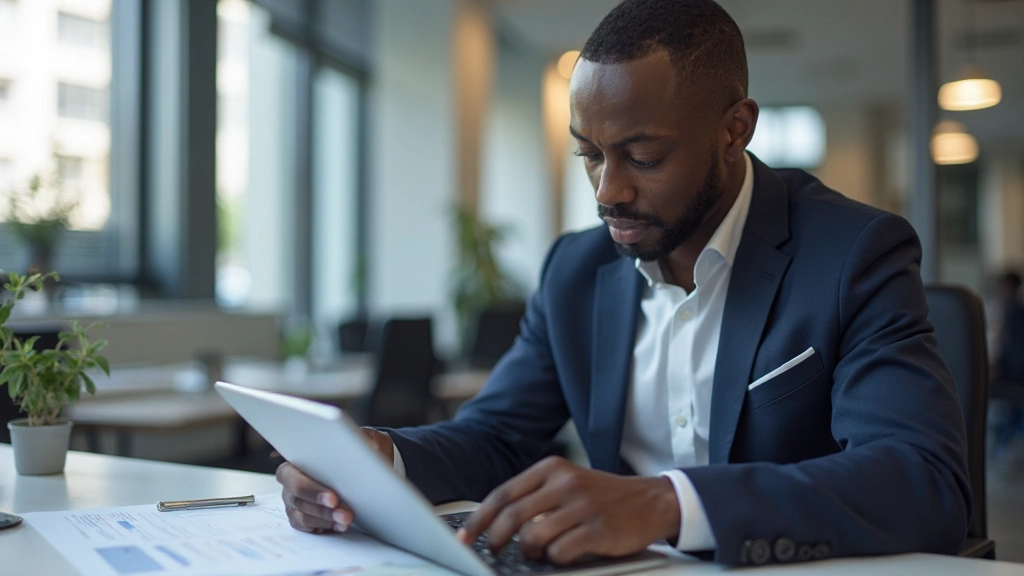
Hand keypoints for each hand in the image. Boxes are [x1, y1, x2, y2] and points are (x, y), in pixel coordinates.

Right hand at [277, 427, 394, 532]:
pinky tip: (340, 526)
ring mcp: (293, 502)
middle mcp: (290, 483)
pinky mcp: (301, 518)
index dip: (312, 488)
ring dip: (327, 518)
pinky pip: (308, 526)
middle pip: (298, 497)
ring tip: (347, 520)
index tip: (334, 497)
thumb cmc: (347, 453)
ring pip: (304, 514)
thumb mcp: (354, 443)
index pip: (292, 475)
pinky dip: (325, 526)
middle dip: (322, 506)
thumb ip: (358, 442)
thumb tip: (371, 449)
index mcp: (294, 462)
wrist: (354, 468)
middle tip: (344, 513)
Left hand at [456, 456, 679, 564]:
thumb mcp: (567, 483)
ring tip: (537, 553)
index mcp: (551, 468)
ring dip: (528, 552)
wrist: (651, 500)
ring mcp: (582, 506)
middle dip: (493, 539)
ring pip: (532, 537)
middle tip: (492, 551)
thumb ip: (535, 495)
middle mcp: (565, 483)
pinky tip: (563, 555)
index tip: (464, 537)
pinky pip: (560, 552)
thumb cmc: (602, 497)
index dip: (479, 519)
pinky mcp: (598, 530)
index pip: (503, 494)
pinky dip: (555, 559)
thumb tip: (493, 522)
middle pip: (511, 516)